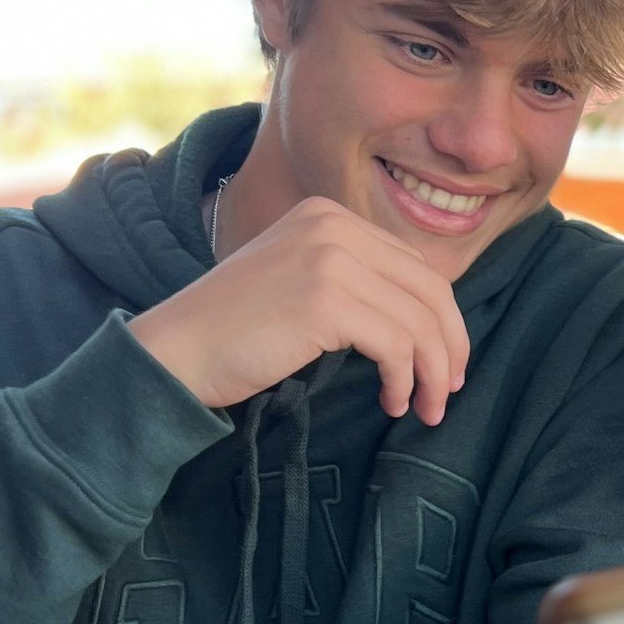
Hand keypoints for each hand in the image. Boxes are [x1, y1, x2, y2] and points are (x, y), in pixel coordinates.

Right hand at [130, 197, 470, 422]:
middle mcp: (332, 225)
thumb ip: (355, 282)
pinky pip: (396, 344)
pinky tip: (390, 402)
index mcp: (329, 215)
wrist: (174, 351)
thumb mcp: (300, 282)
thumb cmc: (234, 332)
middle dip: (449, 345)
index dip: (441, 319)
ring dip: (430, 372)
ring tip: (422, 408)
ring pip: (419, 320)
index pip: (415, 266)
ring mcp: (329, 258)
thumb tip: (427, 319)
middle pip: (430, 288)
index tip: (443, 363)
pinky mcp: (324, 299)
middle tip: (446, 391)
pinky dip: (402, 379)